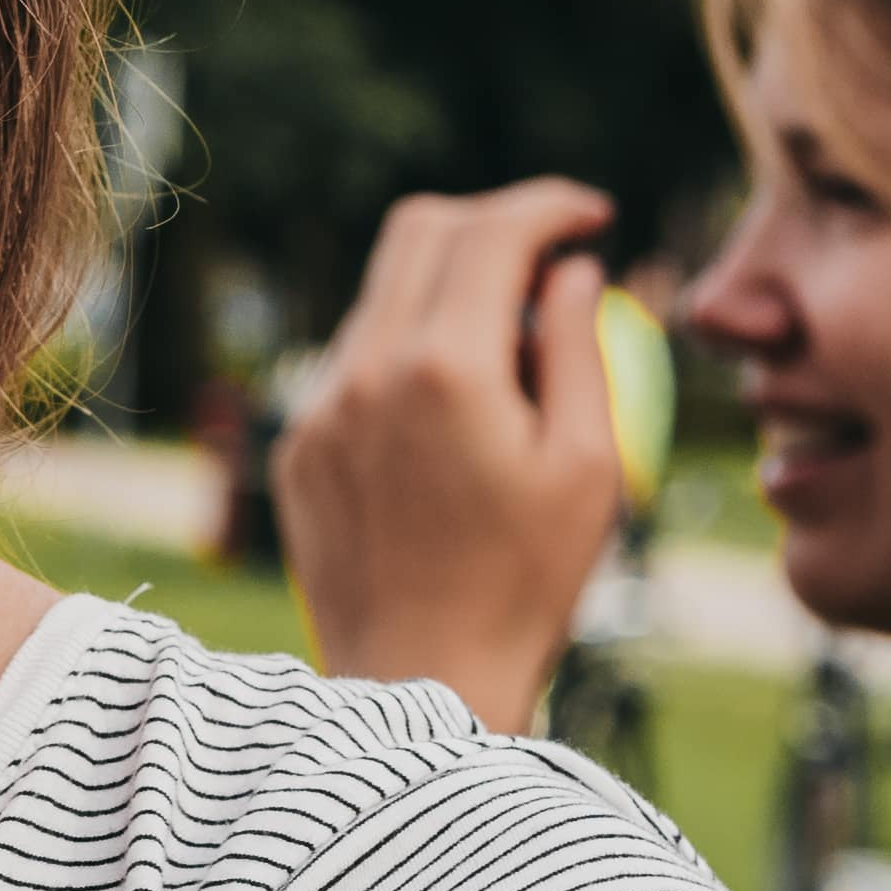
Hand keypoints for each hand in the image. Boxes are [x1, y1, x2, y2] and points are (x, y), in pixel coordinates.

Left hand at [273, 180, 624, 728]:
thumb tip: (572, 271)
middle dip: (493, 224)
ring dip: (449, 294)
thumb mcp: (587, 465)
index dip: (550, 206)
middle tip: (552, 262)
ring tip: (514, 364)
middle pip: (421, 231)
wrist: (421, 685)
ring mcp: (317, 410)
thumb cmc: (527, 585)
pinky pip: (352, 364)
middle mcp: (363, 372)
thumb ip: (579, 349)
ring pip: (381, 296)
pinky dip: (408, 354)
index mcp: (444, 368)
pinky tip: (455, 419)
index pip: (492, 231)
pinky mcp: (297, 448)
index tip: (592, 216)